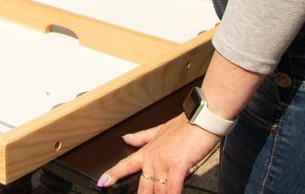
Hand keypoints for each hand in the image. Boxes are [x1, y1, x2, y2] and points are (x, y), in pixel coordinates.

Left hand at [97, 116, 221, 192]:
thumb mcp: (160, 130)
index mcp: (148, 150)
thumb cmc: (185, 125)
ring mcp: (164, 162)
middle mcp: (153, 157)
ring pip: (157, 190)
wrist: (201, 118)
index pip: (126, 164)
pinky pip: (172, 188)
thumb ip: (142, 137)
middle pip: (143, 185)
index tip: (103, 183)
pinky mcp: (177, 165)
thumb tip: (126, 138)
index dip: (113, 174)